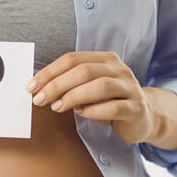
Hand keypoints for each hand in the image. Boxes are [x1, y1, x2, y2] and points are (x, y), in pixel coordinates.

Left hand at [26, 51, 157, 144]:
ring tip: (57, 107)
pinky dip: (94, 111)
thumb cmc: (111, 101)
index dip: (50, 72)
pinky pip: (113, 108)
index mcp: (106, 59)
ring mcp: (130, 88)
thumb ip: (71, 84)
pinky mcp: (136, 109)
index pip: (73, 59)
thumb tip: (40, 88)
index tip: (32, 86)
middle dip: (57, 85)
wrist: (145, 117)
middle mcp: (119, 70)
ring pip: (99, 86)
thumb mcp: (91, 87)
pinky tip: (81, 113)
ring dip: (73, 97)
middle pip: (84, 71)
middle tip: (39, 99)